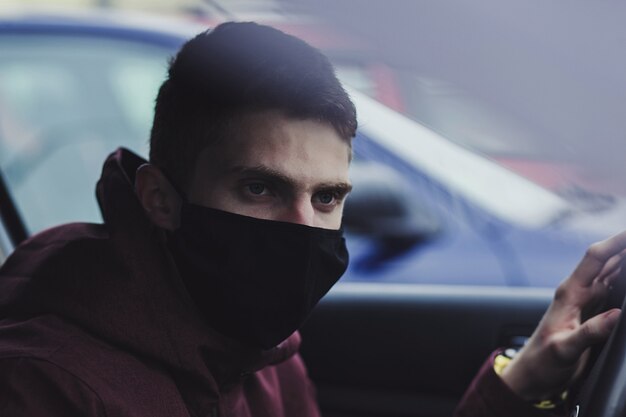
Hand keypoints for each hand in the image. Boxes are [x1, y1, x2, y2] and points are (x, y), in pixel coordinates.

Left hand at [500, 231, 625, 400]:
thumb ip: (588, 333)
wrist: (534, 375)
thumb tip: (615, 315)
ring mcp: (587, 302)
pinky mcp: (594, 313)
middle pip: (608, 260)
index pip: (596, 258)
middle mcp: (578, 292)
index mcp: (569, 293)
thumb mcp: (564, 350)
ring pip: (613, 273)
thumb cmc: (541, 362)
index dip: (617, 241)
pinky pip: (614, 290)